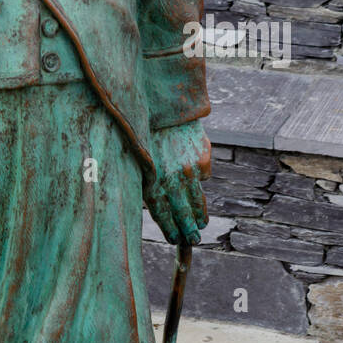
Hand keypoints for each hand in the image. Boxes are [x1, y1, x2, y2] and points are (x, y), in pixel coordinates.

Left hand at [144, 119, 210, 245]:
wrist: (165, 103)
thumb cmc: (146, 131)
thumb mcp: (138, 155)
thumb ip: (147, 180)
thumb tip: (159, 207)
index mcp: (151, 178)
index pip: (162, 213)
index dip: (170, 228)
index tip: (175, 238)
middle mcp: (171, 177)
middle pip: (182, 212)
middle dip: (188, 229)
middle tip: (193, 239)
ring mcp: (189, 168)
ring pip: (197, 200)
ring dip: (199, 215)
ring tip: (201, 223)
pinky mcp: (203, 157)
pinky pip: (204, 175)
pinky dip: (201, 180)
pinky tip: (198, 182)